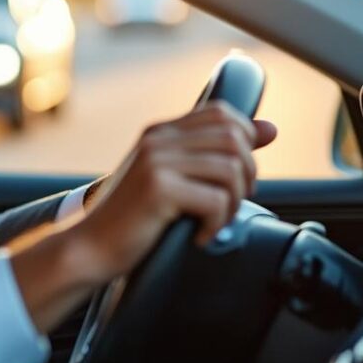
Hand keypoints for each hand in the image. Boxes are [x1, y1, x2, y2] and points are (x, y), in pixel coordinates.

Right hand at [74, 102, 276, 279]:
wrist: (91, 248)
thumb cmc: (132, 219)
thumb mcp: (173, 179)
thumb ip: (215, 152)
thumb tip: (271, 129)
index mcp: (159, 133)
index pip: (221, 113)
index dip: (244, 142)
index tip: (236, 177)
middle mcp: (157, 140)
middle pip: (234, 139)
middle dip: (246, 176)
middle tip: (229, 204)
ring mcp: (156, 161)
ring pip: (231, 168)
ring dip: (235, 203)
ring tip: (214, 221)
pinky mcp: (158, 188)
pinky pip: (217, 199)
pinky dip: (217, 225)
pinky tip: (200, 235)